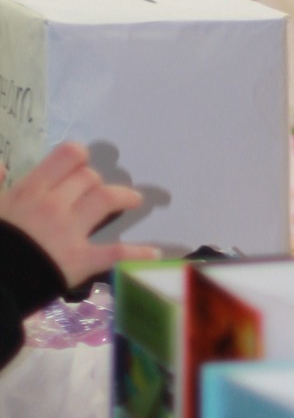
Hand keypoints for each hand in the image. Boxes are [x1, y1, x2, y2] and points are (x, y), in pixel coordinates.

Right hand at [0, 143, 157, 288]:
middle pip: (89, 178)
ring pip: (106, 200)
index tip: (81, 165)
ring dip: (124, 197)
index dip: (78, 157)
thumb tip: (1, 164)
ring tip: (135, 200)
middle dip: (96, 181)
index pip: (68, 157)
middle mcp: (54, 204)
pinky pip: (114, 252)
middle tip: (99, 190)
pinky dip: (137, 252)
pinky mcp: (80, 260)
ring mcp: (70, 232)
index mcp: (30, 190)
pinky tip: (155, 253)